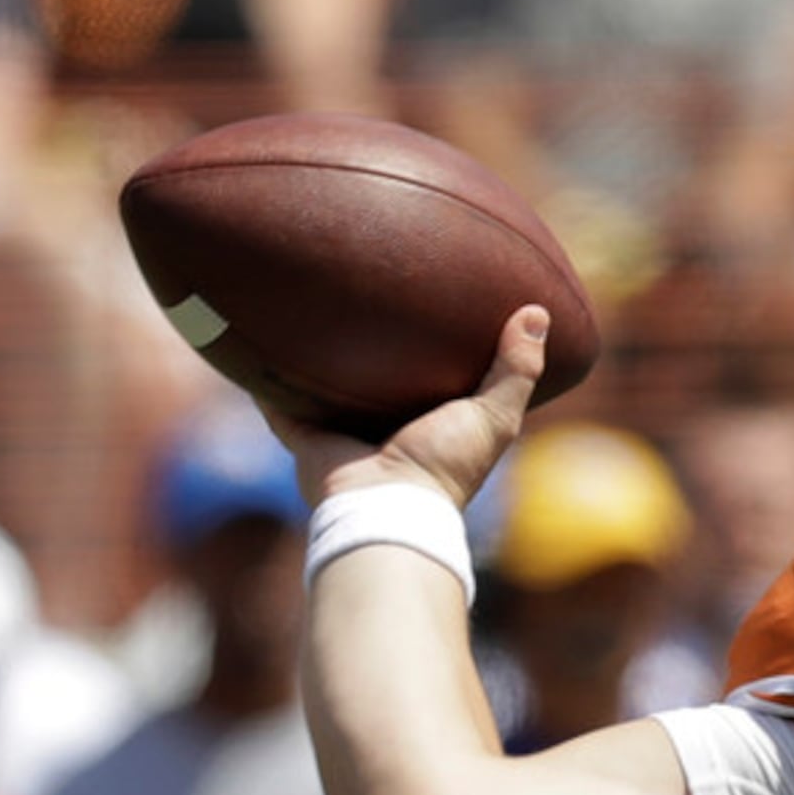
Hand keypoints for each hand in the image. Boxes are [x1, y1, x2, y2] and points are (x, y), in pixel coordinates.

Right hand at [259, 304, 549, 511]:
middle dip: (368, 344)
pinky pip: (277, 398)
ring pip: (324, 383)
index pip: (430, 377)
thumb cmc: (445, 464)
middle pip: (372, 378)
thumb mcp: (494, 414)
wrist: (387, 505)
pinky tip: (256, 334)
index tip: (433, 301)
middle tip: (364, 289)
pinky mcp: (304, 433)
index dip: (432, 345)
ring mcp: (342, 430)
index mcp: (429, 423)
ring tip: (307, 301)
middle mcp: (383, 426)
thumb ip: (516, 368)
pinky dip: (265, 373)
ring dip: (316, 353)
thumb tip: (537, 312)